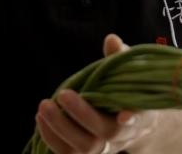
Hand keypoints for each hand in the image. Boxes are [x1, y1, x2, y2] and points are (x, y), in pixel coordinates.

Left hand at [36, 34, 156, 153]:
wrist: (127, 117)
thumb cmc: (126, 87)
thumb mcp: (127, 70)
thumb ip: (119, 57)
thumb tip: (111, 40)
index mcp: (141, 113)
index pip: (139, 119)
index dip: (132, 118)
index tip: (123, 115)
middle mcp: (124, 135)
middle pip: (105, 134)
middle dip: (82, 115)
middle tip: (62, 95)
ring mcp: (105, 147)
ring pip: (85, 148)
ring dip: (61, 128)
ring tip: (44, 107)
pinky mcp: (86, 153)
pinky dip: (51, 138)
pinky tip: (40, 119)